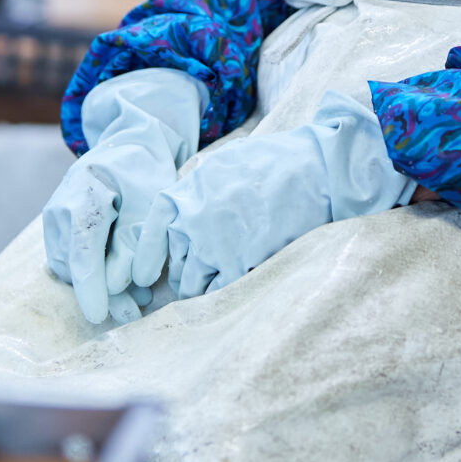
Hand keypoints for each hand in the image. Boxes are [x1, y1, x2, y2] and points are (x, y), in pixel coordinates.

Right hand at [40, 69, 203, 323]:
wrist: (126, 147)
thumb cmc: (142, 173)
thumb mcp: (149, 204)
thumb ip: (132, 245)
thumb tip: (117, 286)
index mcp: (83, 196)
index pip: (83, 251)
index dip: (90, 287)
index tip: (98, 316)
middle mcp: (58, 210)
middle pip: (75, 265)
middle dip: (104, 294)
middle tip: (136, 314)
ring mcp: (53, 221)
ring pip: (71, 268)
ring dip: (100, 287)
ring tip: (136, 302)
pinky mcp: (57, 231)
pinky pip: (71, 261)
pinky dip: (93, 275)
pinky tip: (120, 285)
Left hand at [132, 90, 410, 298]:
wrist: (316, 169)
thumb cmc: (274, 164)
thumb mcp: (221, 166)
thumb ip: (197, 194)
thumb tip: (183, 218)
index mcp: (184, 194)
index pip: (151, 236)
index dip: (147, 260)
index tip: (144, 278)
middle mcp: (192, 222)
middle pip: (177, 266)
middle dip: (186, 276)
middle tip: (199, 281)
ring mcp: (214, 246)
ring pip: (194, 286)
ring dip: (204, 290)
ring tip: (220, 291)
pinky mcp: (240, 265)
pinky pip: (221, 293)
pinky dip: (226, 297)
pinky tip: (237, 294)